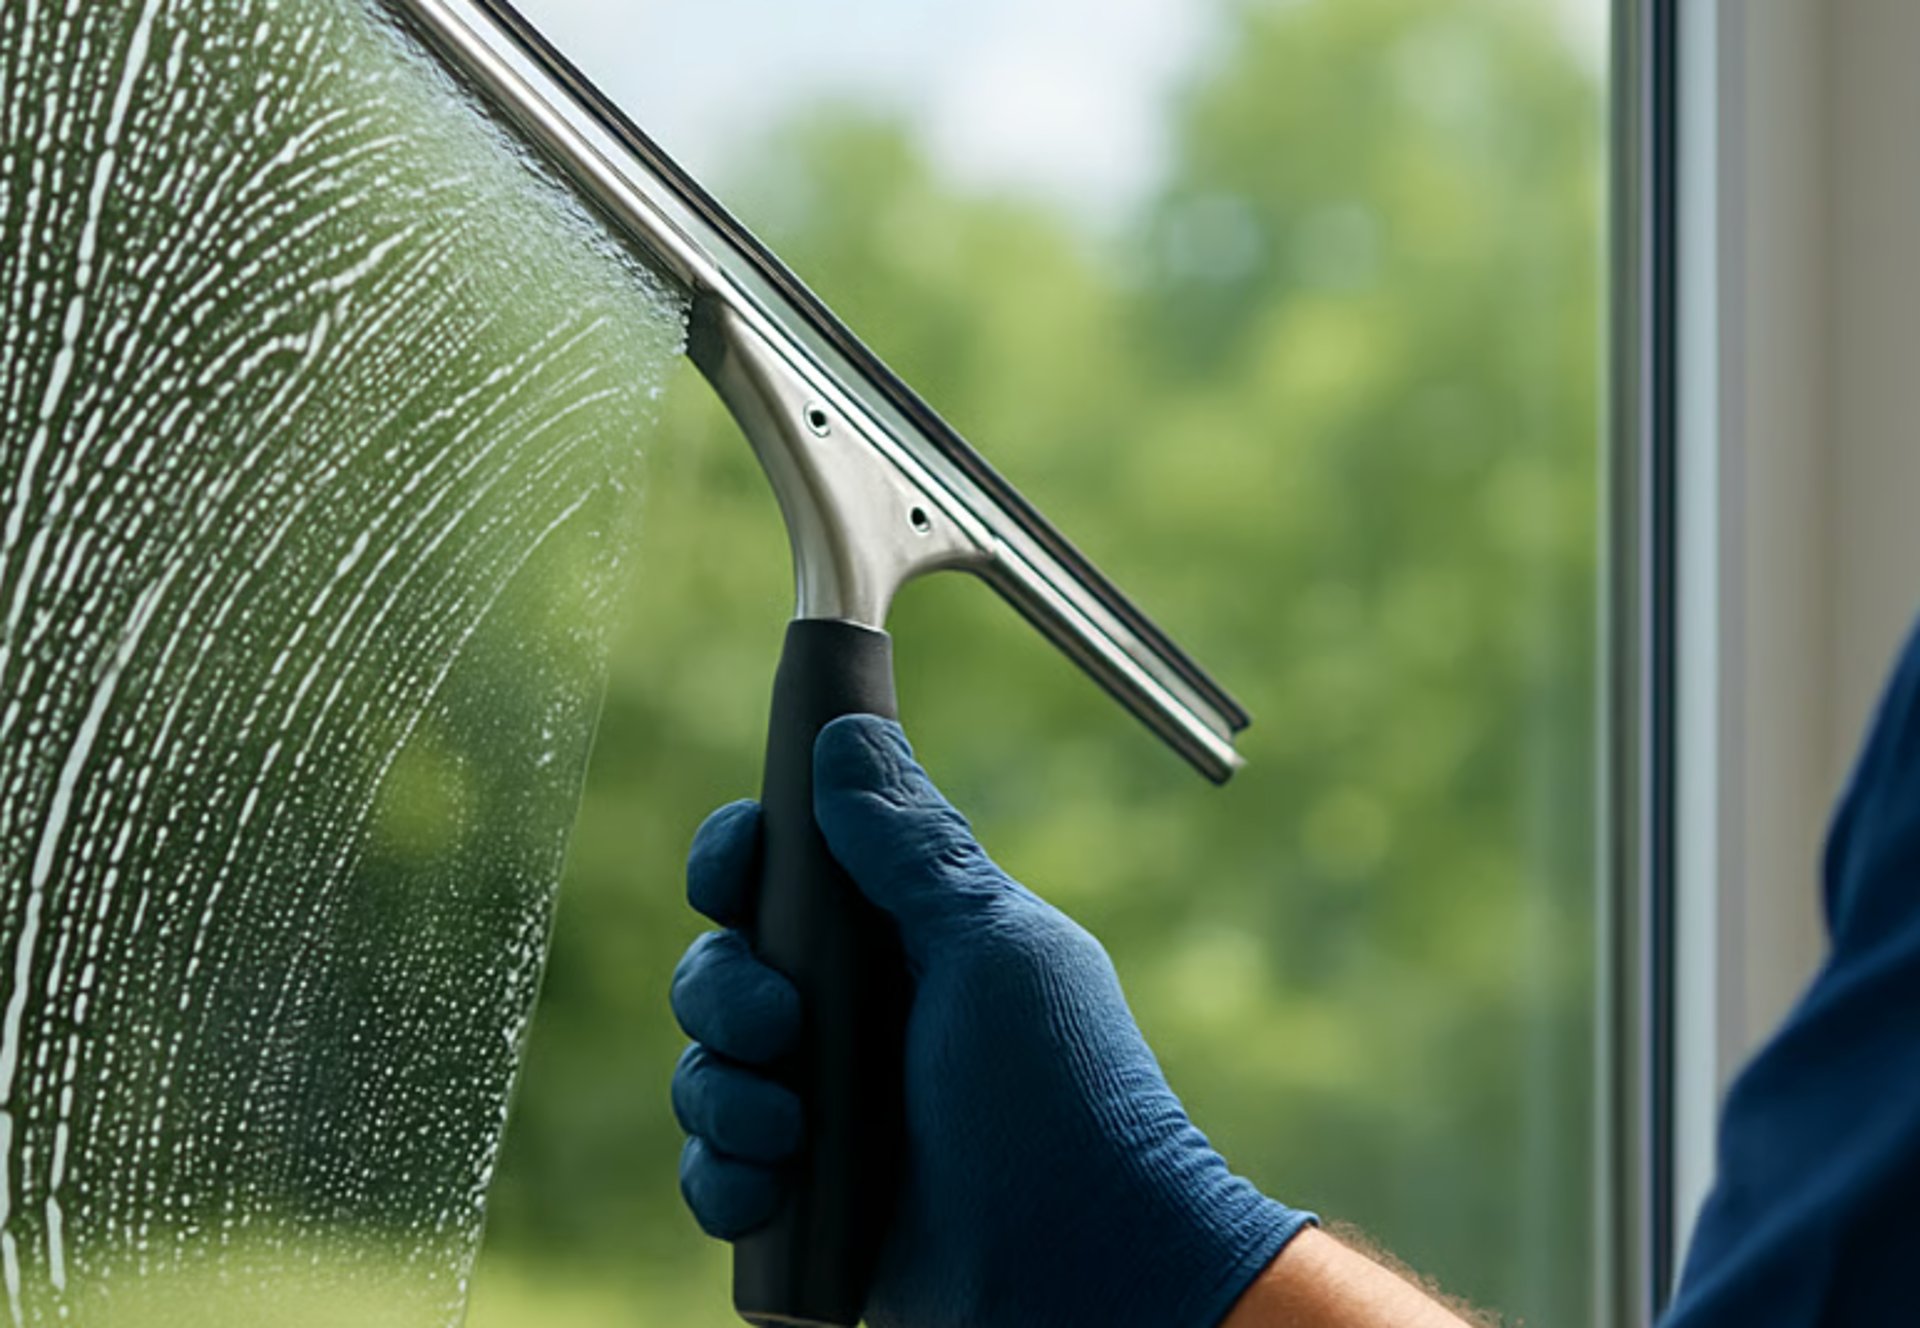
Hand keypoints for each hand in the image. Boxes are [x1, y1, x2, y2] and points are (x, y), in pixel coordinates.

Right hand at [670, 715, 1312, 1327]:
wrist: (1080, 1268)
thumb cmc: (1058, 1096)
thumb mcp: (989, 949)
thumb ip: (909, 846)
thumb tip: (848, 731)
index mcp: (903, 937)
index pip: (786, 866)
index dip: (740, 858)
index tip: (734, 873)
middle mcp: (855, 1014)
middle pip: (723, 963)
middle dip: (724, 990)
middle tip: (780, 1028)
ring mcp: (826, 1109)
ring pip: (704, 1069)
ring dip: (723, 1094)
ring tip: (791, 1134)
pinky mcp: (803, 1198)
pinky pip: (711, 1172)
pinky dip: (723, 1181)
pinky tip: (771, 1191)